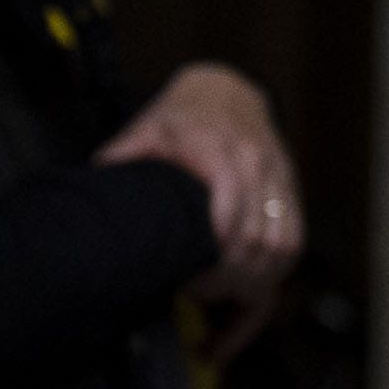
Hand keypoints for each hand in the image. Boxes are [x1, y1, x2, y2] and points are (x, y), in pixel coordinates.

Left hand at [99, 62, 302, 326]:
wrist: (226, 93)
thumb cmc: (180, 117)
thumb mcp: (144, 130)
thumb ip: (121, 160)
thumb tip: (94, 194)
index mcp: (216, 145)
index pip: (229, 199)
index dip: (216, 244)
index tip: (193, 274)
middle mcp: (254, 160)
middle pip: (256, 234)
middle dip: (230, 274)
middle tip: (200, 294)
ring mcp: (278, 176)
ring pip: (281, 242)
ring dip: (256, 278)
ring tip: (224, 295)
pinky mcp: (291, 190)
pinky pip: (295, 239)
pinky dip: (277, 268)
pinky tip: (252, 282)